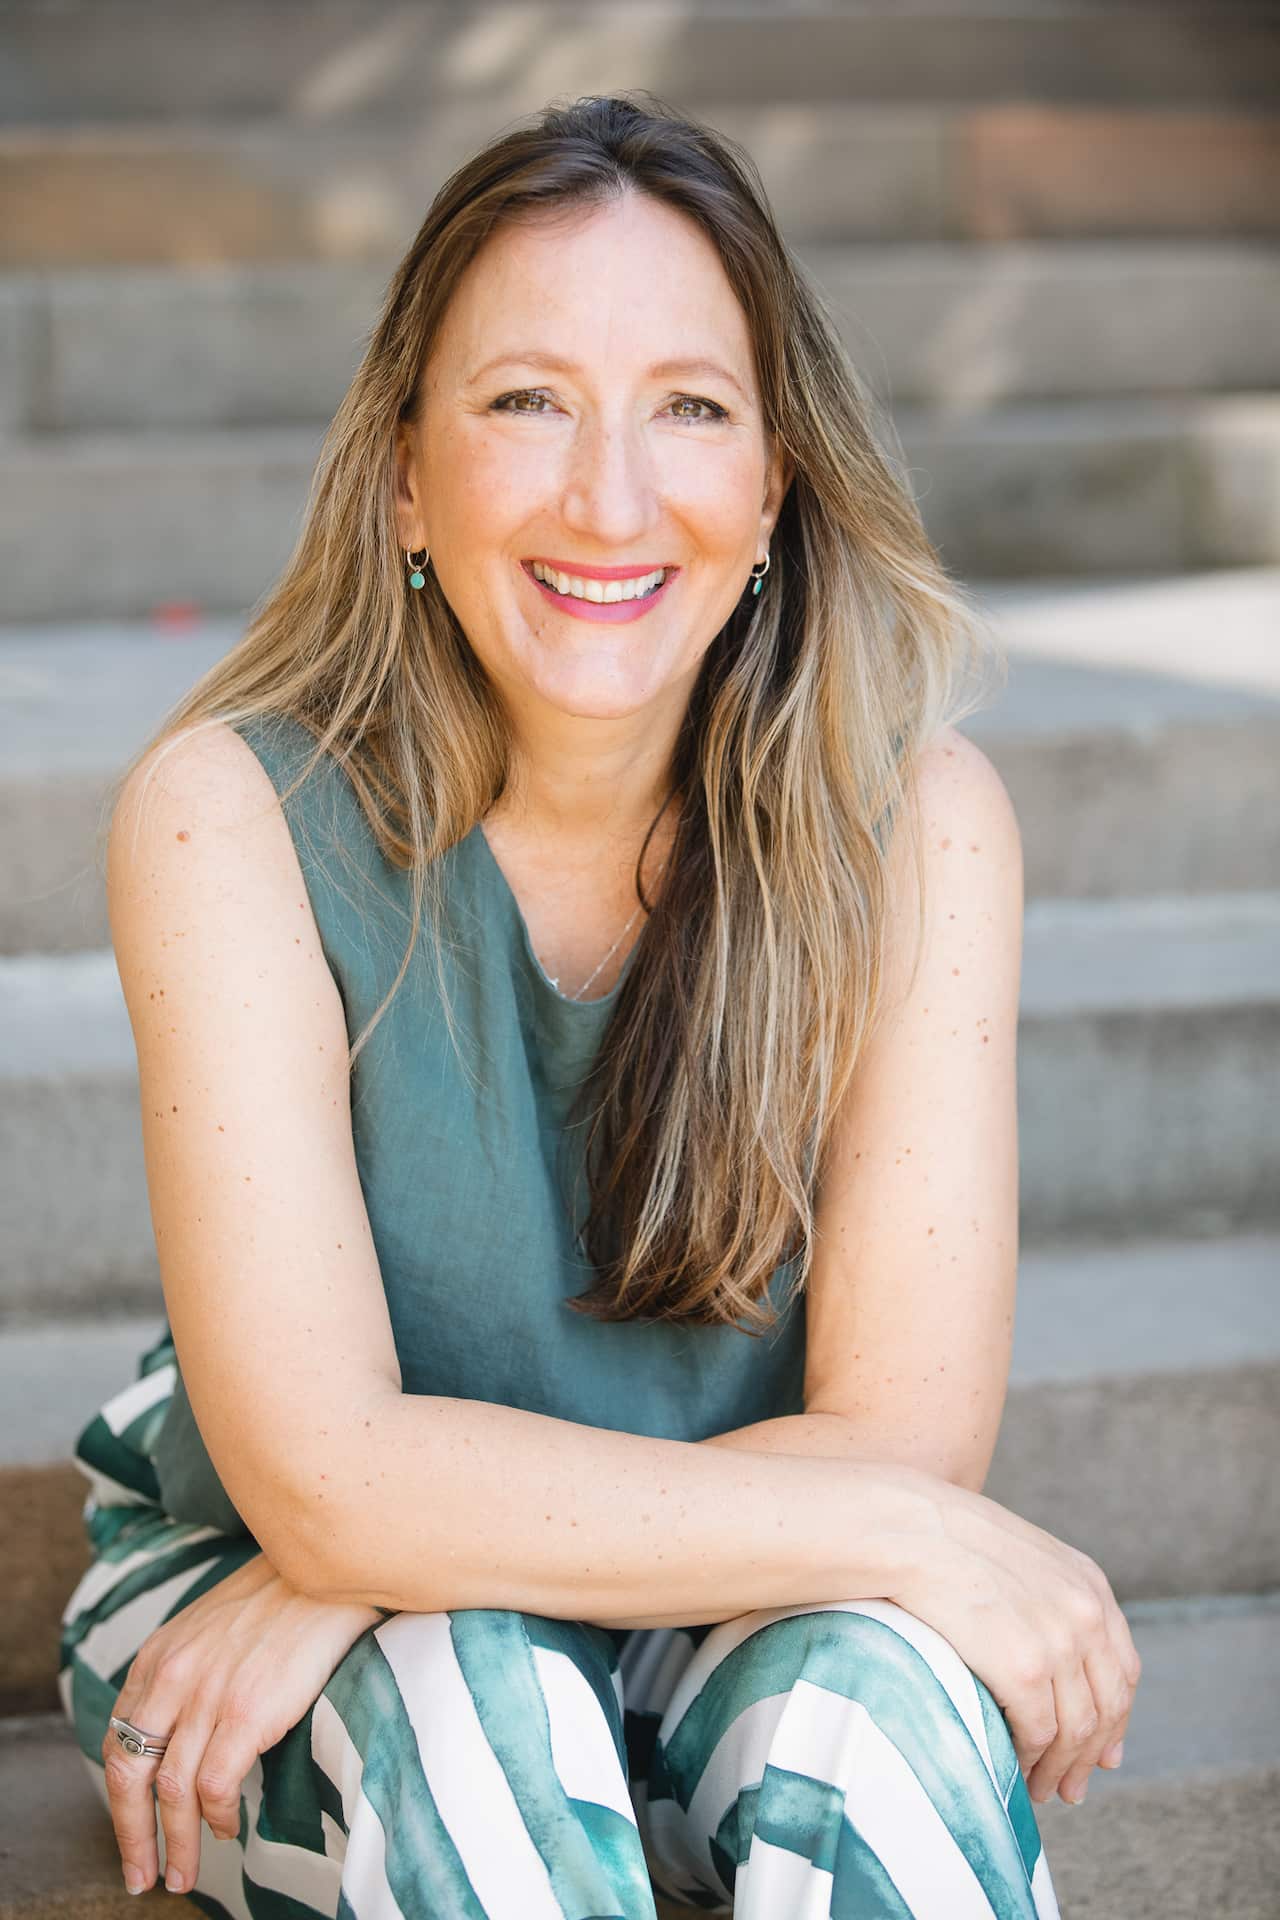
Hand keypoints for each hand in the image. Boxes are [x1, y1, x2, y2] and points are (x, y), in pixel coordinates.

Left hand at [101, 1549, 384, 1894]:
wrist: (328, 1569)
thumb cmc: (281, 1597)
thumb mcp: (211, 1627)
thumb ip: (185, 1672)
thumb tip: (178, 1733)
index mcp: (159, 1656)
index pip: (119, 1742)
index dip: (119, 1798)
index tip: (130, 1833)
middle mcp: (172, 1676)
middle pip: (131, 1774)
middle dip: (132, 1835)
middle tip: (141, 1876)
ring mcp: (208, 1694)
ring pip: (171, 1792)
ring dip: (176, 1843)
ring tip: (184, 1873)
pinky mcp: (246, 1712)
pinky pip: (214, 1786)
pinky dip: (217, 1816)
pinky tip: (227, 1826)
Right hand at [887, 1475, 1140, 1806]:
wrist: (909, 1530)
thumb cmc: (947, 1539)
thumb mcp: (1021, 1555)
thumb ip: (1051, 1599)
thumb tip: (1061, 1657)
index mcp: (1088, 1584)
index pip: (1123, 1669)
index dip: (1117, 1719)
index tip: (1104, 1753)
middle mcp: (1086, 1614)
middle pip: (1108, 1706)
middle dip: (1092, 1755)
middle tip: (1072, 1788)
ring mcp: (1059, 1642)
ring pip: (1078, 1730)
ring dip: (1061, 1768)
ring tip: (1042, 1788)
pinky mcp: (1024, 1669)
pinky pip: (1039, 1733)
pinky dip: (1030, 1758)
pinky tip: (1015, 1766)